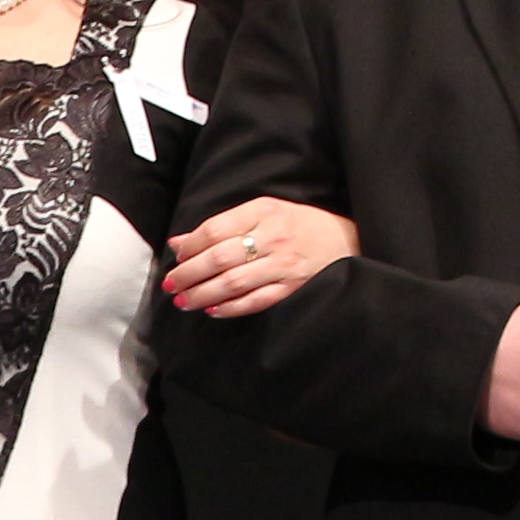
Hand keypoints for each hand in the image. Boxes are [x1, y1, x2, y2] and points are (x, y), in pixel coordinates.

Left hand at [159, 195, 359, 317]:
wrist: (348, 239)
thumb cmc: (299, 224)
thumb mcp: (264, 212)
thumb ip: (223, 225)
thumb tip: (179, 242)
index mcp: (263, 211)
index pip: (215, 229)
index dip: (190, 247)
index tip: (176, 258)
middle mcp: (273, 236)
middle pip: (219, 257)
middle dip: (189, 274)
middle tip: (171, 284)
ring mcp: (284, 264)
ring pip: (233, 282)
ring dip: (203, 293)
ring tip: (183, 301)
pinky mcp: (293, 287)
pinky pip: (255, 300)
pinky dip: (231, 307)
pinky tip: (212, 309)